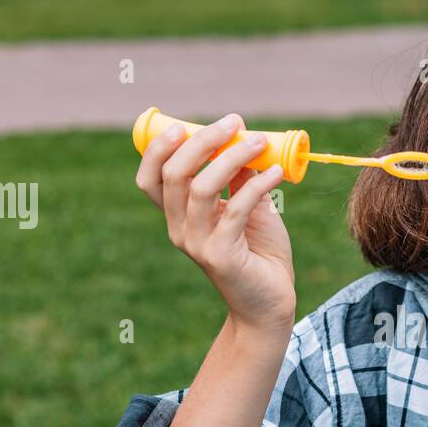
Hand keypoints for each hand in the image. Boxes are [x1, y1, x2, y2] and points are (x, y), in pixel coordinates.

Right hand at [135, 112, 296, 335]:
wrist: (270, 304)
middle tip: (234, 122)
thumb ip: (239, 178)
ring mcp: (197, 244)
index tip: (185, 124)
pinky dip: (257, 185)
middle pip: (174, 174)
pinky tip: (277, 173)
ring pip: (201, 188)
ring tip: (260, 142)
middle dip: (202, 140)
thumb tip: (243, 139)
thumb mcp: (248, 207)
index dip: (158, 148)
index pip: (151, 178)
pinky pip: (235, 210)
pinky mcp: (221, 256)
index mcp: (178, 216)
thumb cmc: (259, 253)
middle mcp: (180, 229)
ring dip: (232, 157)